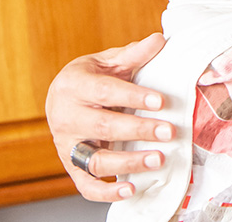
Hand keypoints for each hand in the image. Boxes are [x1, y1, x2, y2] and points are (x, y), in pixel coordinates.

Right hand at [45, 33, 172, 200]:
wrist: (61, 97)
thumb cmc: (92, 77)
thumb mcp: (108, 61)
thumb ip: (133, 54)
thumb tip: (159, 40)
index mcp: (74, 85)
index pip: (105, 92)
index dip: (133, 97)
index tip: (161, 101)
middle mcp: (65, 116)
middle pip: (103, 127)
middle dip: (138, 130)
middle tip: (169, 131)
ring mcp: (67, 144)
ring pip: (95, 159)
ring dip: (128, 163)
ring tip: (159, 159)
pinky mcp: (71, 166)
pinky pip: (86, 184)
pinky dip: (106, 191)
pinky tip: (131, 190)